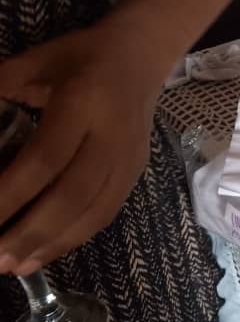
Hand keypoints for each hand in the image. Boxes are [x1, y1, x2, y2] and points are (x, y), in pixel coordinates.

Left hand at [0, 25, 162, 274]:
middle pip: (73, 194)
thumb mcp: (33, 62)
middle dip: (32, 232)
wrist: (144, 54)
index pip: (46, 158)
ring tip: (15, 267)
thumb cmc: (81, 56)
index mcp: (83, 102)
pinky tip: (46, 252)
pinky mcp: (136, 171)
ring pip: (95, 210)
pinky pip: (107, 211)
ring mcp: (129, 157)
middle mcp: (111, 136)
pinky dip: (76, 237)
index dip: (11, 193)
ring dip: (54, 244)